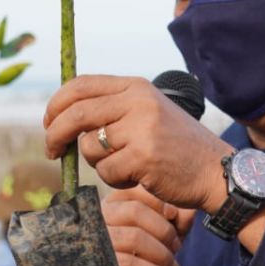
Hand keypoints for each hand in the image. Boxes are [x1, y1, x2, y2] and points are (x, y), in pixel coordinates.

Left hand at [43, 75, 232, 211]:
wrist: (215, 170)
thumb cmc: (177, 146)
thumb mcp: (149, 112)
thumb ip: (114, 108)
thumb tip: (63, 114)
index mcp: (136, 87)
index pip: (81, 86)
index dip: (56, 104)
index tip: (49, 122)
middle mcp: (138, 102)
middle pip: (76, 114)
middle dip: (55, 134)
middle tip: (51, 151)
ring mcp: (141, 129)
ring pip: (90, 147)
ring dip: (97, 163)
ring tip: (123, 166)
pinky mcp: (143, 157)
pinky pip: (106, 171)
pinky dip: (115, 180)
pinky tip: (137, 178)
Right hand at [104, 185, 196, 265]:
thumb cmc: (142, 253)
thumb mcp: (159, 231)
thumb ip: (176, 217)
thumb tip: (189, 212)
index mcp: (113, 203)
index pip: (136, 191)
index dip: (159, 202)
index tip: (174, 216)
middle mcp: (100, 218)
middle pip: (135, 212)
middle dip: (164, 231)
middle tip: (177, 246)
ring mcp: (96, 241)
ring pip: (134, 238)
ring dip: (162, 255)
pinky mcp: (99, 265)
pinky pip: (129, 265)